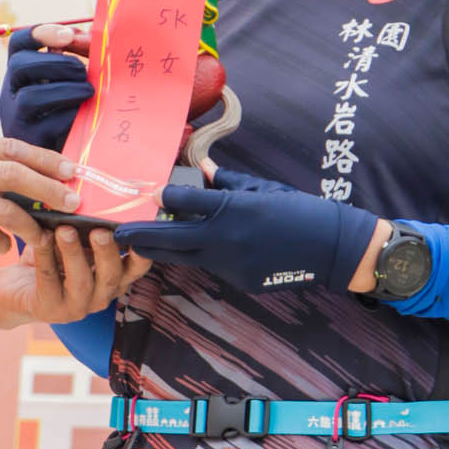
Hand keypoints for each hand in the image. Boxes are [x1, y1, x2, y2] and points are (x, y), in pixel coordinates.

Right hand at [0, 26, 93, 152]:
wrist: (59, 166)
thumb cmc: (69, 118)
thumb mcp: (67, 86)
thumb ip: (73, 62)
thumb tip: (82, 38)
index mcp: (19, 77)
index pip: (18, 45)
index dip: (40, 34)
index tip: (67, 35)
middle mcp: (9, 95)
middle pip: (19, 66)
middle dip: (56, 63)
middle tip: (82, 71)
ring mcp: (14, 120)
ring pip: (30, 97)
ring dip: (65, 90)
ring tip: (89, 92)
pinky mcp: (29, 144)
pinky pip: (47, 125)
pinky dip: (69, 116)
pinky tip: (84, 116)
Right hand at [0, 128, 79, 253]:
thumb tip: (23, 164)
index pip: (12, 148)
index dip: (46, 160)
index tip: (72, 170)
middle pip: (15, 176)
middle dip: (51, 189)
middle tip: (74, 201)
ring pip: (5, 211)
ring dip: (32, 225)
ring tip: (45, 234)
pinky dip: (2, 243)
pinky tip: (6, 245)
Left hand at [0, 227, 151, 327]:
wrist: (16, 289)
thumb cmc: (53, 260)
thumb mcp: (75, 245)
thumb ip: (88, 231)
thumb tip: (91, 199)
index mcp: (112, 279)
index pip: (134, 270)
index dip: (141, 256)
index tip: (141, 236)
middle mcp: (99, 297)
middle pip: (111, 277)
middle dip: (106, 253)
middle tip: (100, 231)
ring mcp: (75, 307)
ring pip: (80, 281)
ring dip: (74, 254)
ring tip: (65, 230)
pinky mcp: (48, 310)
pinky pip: (49, 281)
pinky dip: (45, 257)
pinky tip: (41, 238)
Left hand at [115, 167, 378, 293]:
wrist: (332, 248)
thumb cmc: (299, 210)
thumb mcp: (261, 188)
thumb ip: (226, 182)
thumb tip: (202, 168)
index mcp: (232, 208)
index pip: (183, 200)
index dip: (164, 196)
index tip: (151, 192)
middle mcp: (226, 238)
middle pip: (170, 239)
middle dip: (140, 235)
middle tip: (116, 231)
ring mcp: (231, 264)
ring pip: (184, 258)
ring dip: (162, 251)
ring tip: (138, 244)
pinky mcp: (238, 280)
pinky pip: (209, 266)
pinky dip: (199, 257)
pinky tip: (189, 250)